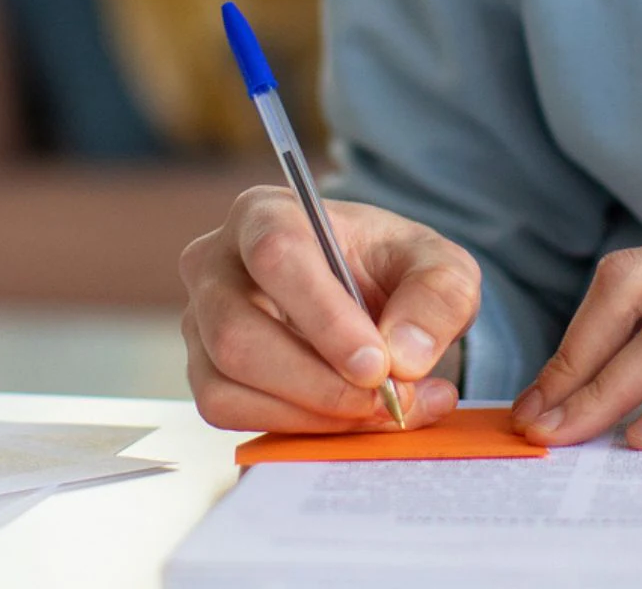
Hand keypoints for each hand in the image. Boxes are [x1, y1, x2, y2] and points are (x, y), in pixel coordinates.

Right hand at [181, 185, 481, 432]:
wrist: (372, 302)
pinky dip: (295, 428)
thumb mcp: (439, 268)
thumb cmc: (393, 271)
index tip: (377, 365)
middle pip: (238, 332)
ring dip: (312, 413)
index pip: (276, 255)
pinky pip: (230, 414)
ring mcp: (201, 323)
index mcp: (266, 213)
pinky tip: (350, 419)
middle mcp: (215, 264)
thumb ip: (438, 298)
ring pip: (227, 384)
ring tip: (385, 410)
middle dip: (319, 383)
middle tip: (388, 401)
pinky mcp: (204, 374)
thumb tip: (405, 357)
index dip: (324, 317)